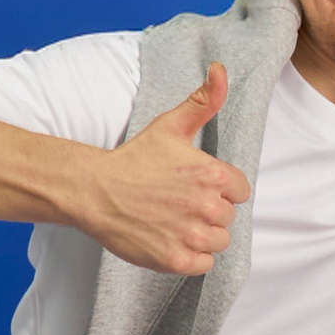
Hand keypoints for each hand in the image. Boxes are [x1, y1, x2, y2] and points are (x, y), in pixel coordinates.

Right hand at [79, 67, 251, 272]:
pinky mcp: (177, 260)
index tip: (193, 185)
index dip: (218, 188)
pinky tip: (170, 238)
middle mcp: (208, 207)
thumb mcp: (171, 125)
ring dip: (202, 235)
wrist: (94, 191)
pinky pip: (204, 264)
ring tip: (173, 220)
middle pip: (228, 217)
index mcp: (213, 175)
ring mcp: (192, 236)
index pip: (240, 191)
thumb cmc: (134, 159)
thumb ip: (203, 101)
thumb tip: (220, 70)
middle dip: (208, 211)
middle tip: (177, 202)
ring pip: (218, 242)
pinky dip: (190, 256)